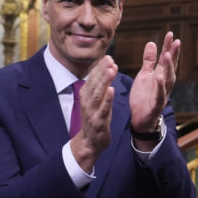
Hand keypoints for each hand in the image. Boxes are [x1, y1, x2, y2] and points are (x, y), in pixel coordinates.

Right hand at [68, 56, 116, 171]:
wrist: (90, 142)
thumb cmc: (95, 118)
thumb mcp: (96, 100)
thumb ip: (100, 85)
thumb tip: (106, 68)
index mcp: (86, 94)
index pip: (93, 77)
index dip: (100, 67)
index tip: (108, 56)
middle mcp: (87, 100)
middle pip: (95, 82)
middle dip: (102, 70)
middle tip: (110, 59)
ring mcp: (92, 111)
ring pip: (98, 93)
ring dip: (105, 81)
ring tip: (112, 70)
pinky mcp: (98, 121)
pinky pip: (103, 108)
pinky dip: (107, 99)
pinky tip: (112, 90)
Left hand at [129, 32, 180, 146]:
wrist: (139, 119)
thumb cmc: (144, 96)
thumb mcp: (144, 75)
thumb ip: (149, 60)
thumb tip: (152, 42)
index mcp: (161, 75)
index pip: (166, 59)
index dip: (169, 47)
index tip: (171, 34)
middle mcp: (164, 84)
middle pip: (170, 68)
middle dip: (173, 55)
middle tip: (175, 42)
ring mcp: (162, 94)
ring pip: (168, 80)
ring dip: (168, 68)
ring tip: (167, 55)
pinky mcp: (156, 105)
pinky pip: (159, 95)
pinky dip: (160, 87)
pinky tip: (159, 77)